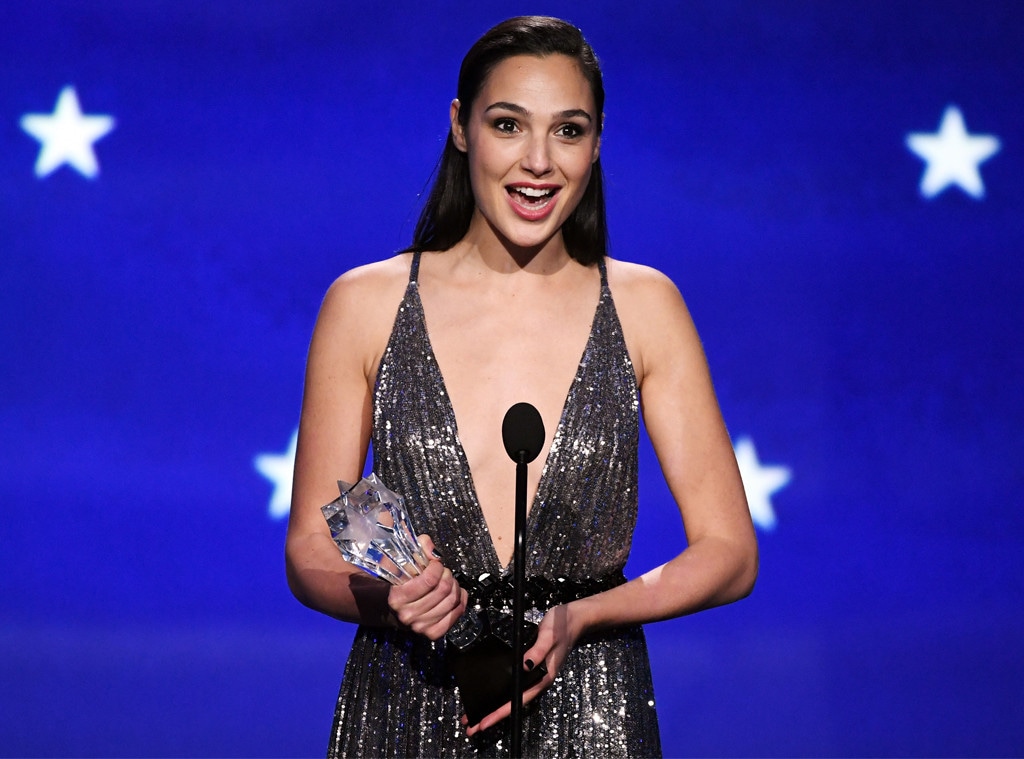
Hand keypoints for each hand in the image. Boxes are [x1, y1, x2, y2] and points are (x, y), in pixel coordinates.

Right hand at [387, 535, 466, 640]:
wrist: (388, 607)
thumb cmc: (395, 582)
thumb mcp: (400, 559)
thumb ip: (418, 547)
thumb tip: (434, 551)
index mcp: (397, 597)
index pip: (429, 580)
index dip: (437, 567)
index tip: (435, 563)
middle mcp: (408, 615)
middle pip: (443, 590)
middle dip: (447, 575)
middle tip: (443, 571)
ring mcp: (419, 626)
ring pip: (451, 602)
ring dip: (455, 587)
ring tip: (449, 581)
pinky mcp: (431, 632)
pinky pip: (454, 617)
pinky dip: (460, 603)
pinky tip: (457, 594)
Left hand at [462, 602, 583, 735]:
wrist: (573, 619)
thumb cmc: (561, 626)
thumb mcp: (548, 636)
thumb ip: (537, 651)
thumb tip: (523, 665)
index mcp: (543, 677)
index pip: (519, 701)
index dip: (501, 713)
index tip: (485, 723)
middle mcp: (538, 680)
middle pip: (513, 704)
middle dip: (493, 717)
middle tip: (472, 728)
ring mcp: (534, 675)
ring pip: (512, 697)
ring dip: (494, 707)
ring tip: (475, 717)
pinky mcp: (531, 668)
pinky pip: (514, 685)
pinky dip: (501, 694)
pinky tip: (491, 695)